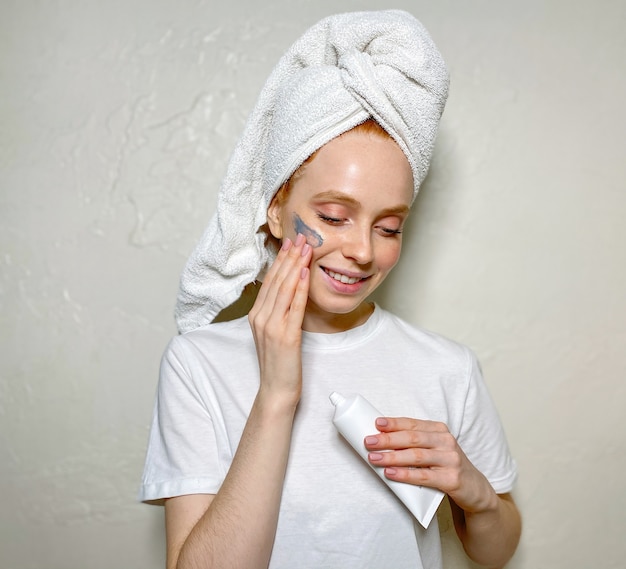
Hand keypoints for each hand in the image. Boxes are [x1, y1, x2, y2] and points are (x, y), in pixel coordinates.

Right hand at [248, 234, 311, 403]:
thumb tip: (290, 290)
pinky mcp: (285, 336)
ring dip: (296, 266)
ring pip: (285, 289)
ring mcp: (271, 326)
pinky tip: (306, 273)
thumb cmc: (279, 362)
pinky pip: (294, 307)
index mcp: (256, 315)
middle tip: (301, 237)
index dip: (281, 260)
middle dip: (290, 257)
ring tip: (306, 248)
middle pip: (277, 281)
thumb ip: (277, 312)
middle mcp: (260, 317)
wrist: (276, 390)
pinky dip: (300, 288)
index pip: (270, 281)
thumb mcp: (273, 332)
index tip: (291, 243)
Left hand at [365, 417, 497, 513]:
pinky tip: (390, 473)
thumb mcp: (434, 449)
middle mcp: (446, 441)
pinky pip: (424, 476)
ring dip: (392, 456)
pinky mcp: (452, 479)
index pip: (413, 424)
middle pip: (412, 438)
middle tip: (369, 441)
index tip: (376, 423)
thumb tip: (382, 439)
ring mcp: (450, 460)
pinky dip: (405, 474)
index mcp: (439, 430)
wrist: (475, 490)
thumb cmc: (446, 466)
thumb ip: (415, 443)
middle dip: (388, 439)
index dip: (394, 423)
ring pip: (416, 456)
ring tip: (374, 457)